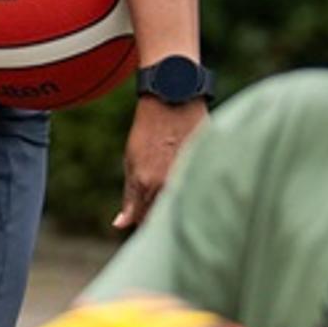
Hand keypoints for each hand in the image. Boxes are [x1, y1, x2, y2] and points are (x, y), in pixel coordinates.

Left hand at [119, 95, 203, 228]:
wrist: (173, 101)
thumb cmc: (148, 131)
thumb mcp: (131, 162)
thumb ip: (129, 198)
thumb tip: (120, 225)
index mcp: (147, 184)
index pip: (145, 221)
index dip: (144, 224)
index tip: (146, 223)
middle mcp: (169, 184)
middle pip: (165, 216)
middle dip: (162, 219)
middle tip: (161, 213)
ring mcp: (189, 175)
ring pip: (184, 205)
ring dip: (180, 206)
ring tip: (177, 195)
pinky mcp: (207, 166)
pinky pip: (201, 189)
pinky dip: (196, 191)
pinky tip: (193, 184)